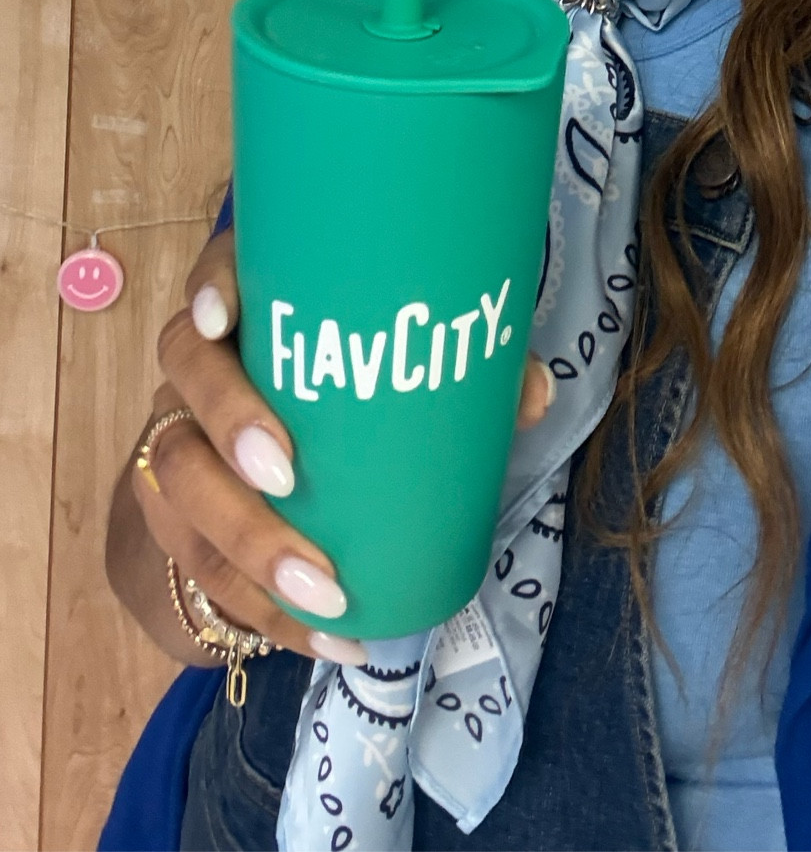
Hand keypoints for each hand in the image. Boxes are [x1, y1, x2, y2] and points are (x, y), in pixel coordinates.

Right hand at [133, 229, 554, 665]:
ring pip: (177, 479)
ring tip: (321, 590)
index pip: (214, 276)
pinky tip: (324, 637)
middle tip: (288, 475)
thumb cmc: (360, 399)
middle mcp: (203, 367)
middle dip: (230, 425)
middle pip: (186, 376)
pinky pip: (201, 567)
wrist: (287, 479)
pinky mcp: (182, 521)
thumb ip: (472, 377)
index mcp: (256, 309)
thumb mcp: (414, 378)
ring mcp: (181, 440)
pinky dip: (263, 610)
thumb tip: (530, 394)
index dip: (209, 289)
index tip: (228, 317)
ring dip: (245, 542)